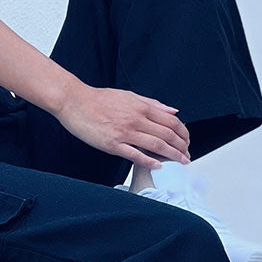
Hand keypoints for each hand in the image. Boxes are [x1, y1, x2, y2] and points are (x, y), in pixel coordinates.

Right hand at [54, 81, 190, 169]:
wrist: (74, 101)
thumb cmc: (99, 99)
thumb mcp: (128, 95)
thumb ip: (152, 104)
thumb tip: (173, 111)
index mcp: (141, 107)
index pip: (171, 122)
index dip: (183, 133)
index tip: (187, 141)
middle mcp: (136, 119)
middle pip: (168, 135)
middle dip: (182, 146)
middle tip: (187, 155)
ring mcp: (125, 133)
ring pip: (156, 145)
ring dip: (172, 155)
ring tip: (181, 162)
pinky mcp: (112, 144)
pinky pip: (135, 155)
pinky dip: (150, 161)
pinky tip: (159, 166)